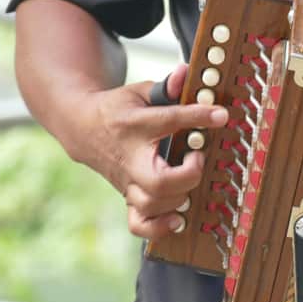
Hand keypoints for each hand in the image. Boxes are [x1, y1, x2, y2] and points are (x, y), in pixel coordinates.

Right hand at [63, 63, 228, 239]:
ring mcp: (127, 183)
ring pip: (151, 204)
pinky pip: (139, 224)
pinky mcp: (127, 198)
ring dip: (178, 196)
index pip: (168, 121)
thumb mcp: (140, 92)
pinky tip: (178, 219)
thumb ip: (167, 88)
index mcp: (134, 126)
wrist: (82, 127)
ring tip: (187, 178)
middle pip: (158, 182)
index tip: (220, 115)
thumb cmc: (120, 110)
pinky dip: (158, 227)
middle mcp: (130, 159)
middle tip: (196, 158)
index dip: (197, 117)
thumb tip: (185, 73)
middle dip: (186, 175)